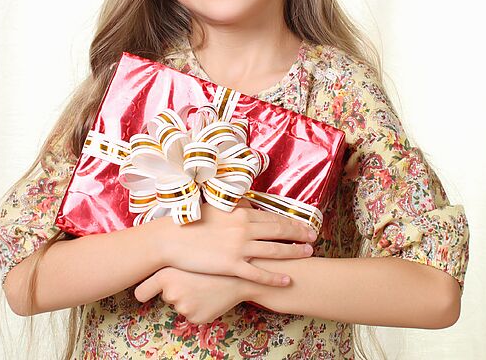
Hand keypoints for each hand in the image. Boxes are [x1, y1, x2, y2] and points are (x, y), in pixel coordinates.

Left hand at [134, 266, 247, 324]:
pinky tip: (210, 296)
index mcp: (166, 276)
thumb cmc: (214, 260)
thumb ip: (172, 259)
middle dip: (176, 290)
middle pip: (165, 296)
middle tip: (193, 280)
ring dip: (190, 298)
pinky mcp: (195, 318)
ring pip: (180, 305)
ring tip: (205, 285)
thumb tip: (153, 255)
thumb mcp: (190, 255)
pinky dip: (200, 307)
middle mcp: (171, 293)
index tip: (144, 293)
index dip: (142, 292)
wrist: (240, 275)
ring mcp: (183, 308)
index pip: (141, 292)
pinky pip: (192, 314)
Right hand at [156, 199, 316, 286]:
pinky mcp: (231, 265)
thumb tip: (248, 206)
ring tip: (307, 255)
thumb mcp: (216, 209)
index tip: (304, 224)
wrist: (171, 239)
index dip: (291, 222)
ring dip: (293, 253)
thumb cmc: (191, 222)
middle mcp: (244, 229)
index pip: (273, 217)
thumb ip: (235, 208)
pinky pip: (258, 273)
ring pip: (274, 251)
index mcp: (241, 214)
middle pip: (279, 232)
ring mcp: (239, 248)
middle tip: (314, 238)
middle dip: (299, 235)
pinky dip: (274, 277)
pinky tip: (287, 280)